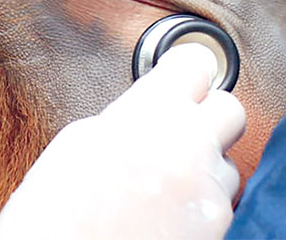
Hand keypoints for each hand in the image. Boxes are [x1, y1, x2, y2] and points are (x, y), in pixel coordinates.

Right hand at [0, 44, 245, 239]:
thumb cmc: (54, 216)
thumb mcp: (79, 142)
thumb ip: (129, 118)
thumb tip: (149, 113)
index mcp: (151, 113)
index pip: (197, 63)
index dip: (186, 71)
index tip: (180, 78)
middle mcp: (189, 147)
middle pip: (230, 109)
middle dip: (209, 117)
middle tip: (180, 132)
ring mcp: (207, 193)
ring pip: (226, 165)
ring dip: (203, 172)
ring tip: (160, 191)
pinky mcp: (218, 232)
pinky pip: (221, 208)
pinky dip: (198, 211)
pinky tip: (163, 220)